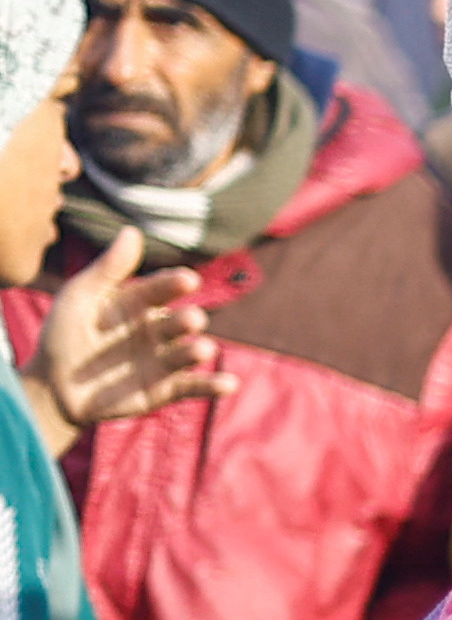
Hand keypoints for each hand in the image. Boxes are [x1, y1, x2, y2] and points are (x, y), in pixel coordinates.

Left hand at [25, 228, 230, 443]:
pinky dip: (213, 385)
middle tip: (192, 319)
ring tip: (202, 349)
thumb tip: (133, 231)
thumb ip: (108, 268)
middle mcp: (156, 329)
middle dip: (187, 320)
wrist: (54, 388)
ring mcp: (162, 359)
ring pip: (188, 352)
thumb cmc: (63, 336)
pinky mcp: (166, 389)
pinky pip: (193, 386)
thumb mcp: (79, 297)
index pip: (160, 288)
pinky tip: (229, 383)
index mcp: (136, 303)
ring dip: (198, 351)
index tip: (188, 279)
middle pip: (179, 321)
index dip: (174, 284)